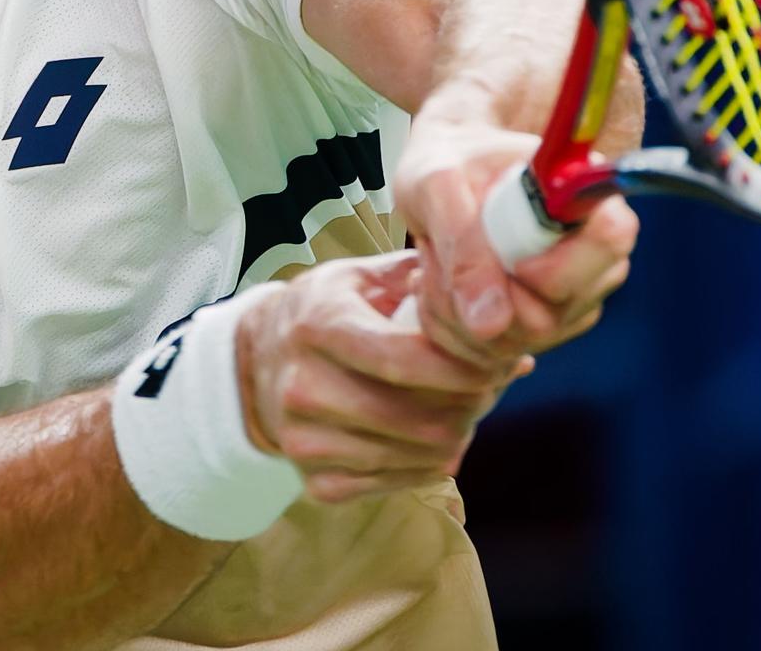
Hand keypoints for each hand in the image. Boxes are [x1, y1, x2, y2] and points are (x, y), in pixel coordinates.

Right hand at [235, 252, 531, 503]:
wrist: (257, 362)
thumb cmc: (326, 310)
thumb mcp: (363, 276)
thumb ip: (430, 283)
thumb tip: (503, 320)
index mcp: (317, 325)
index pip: (402, 358)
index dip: (462, 368)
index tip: (498, 362)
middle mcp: (302, 387)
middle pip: (415, 417)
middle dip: (470, 405)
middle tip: (489, 387)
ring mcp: (304, 440)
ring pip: (413, 456)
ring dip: (456, 436)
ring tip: (464, 409)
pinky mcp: (312, 480)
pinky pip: (395, 483)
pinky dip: (427, 465)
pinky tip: (430, 436)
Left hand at [392, 118, 636, 364]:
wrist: (441, 175)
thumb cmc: (446, 162)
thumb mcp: (438, 183)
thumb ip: (465, 242)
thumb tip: (491, 323)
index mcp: (582, 195)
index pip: (610, 241)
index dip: (552, 266)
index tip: (506, 257)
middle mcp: (590, 251)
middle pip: (554, 315)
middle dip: (482, 298)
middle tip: (440, 256)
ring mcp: (570, 295)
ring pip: (519, 341)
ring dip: (457, 313)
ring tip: (433, 266)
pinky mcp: (541, 324)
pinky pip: (497, 352)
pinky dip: (453, 328)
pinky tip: (440, 287)